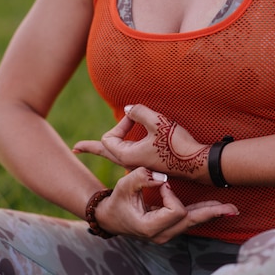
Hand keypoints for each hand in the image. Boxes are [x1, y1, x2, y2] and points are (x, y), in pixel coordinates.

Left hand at [73, 104, 209, 181]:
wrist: (198, 164)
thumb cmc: (177, 144)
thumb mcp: (157, 122)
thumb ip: (139, 112)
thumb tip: (128, 110)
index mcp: (126, 156)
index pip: (108, 137)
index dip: (121, 122)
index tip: (137, 116)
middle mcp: (130, 163)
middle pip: (105, 152)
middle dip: (91, 148)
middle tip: (76, 149)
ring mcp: (140, 165)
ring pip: (118, 154)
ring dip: (108, 146)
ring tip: (90, 148)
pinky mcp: (150, 164)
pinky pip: (130, 155)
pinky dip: (123, 147)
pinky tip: (124, 148)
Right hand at [95, 167, 238, 243]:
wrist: (111, 218)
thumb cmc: (117, 201)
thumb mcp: (124, 186)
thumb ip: (141, 178)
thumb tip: (162, 178)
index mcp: (149, 227)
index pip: (174, 211)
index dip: (171, 194)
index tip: (161, 183)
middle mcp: (161, 235)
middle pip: (191, 221)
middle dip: (211, 213)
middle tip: (232, 209)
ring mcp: (167, 234)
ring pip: (194, 222)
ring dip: (211, 212)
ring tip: (231, 209)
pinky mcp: (171, 228)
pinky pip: (190, 220)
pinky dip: (203, 212)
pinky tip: (218, 208)